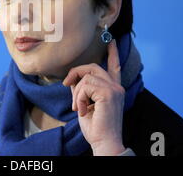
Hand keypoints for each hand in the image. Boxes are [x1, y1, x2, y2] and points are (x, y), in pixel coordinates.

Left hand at [63, 39, 125, 155]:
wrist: (104, 142)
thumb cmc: (95, 127)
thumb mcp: (86, 104)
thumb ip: (82, 90)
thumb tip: (72, 80)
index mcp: (113, 89)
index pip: (114, 67)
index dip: (112, 53)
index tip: (111, 40)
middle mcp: (117, 87)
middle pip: (93, 67)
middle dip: (76, 73)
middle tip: (65, 84)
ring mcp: (114, 89)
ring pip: (86, 78)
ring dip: (76, 94)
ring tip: (79, 108)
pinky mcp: (108, 93)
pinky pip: (85, 86)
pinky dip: (79, 98)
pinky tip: (83, 110)